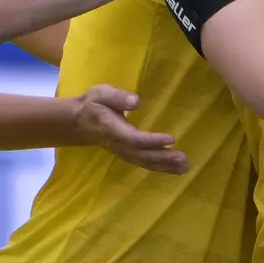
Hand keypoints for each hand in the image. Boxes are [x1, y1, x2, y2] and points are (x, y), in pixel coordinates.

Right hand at [74, 84, 188, 174]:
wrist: (79, 122)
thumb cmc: (93, 104)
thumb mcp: (101, 93)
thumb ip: (118, 97)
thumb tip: (137, 101)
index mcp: (113, 129)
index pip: (133, 139)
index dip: (152, 141)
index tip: (171, 139)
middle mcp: (118, 144)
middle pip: (142, 155)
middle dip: (163, 158)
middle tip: (183, 159)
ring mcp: (122, 152)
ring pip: (144, 162)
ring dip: (164, 166)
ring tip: (184, 166)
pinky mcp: (127, 154)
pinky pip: (144, 163)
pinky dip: (160, 168)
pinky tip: (175, 168)